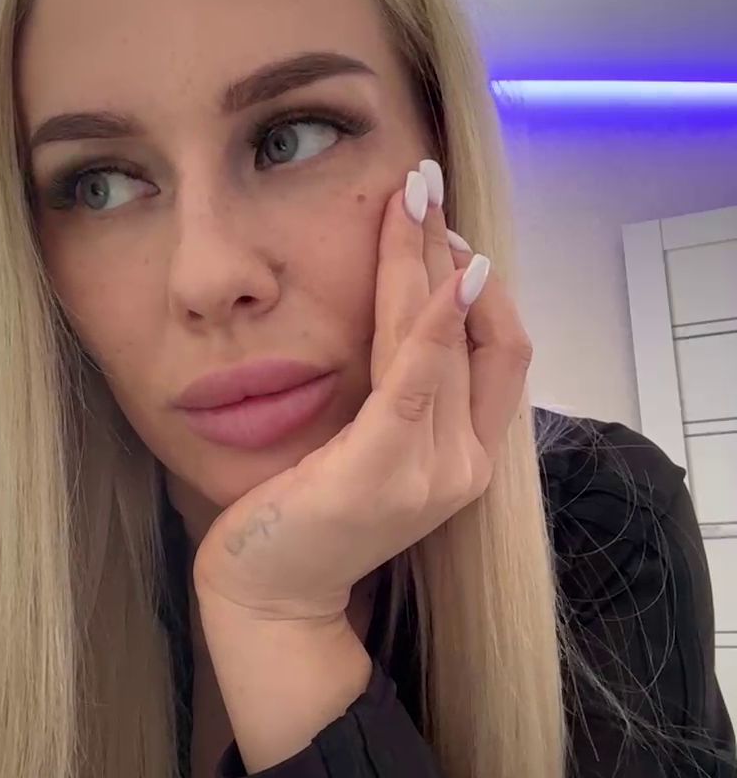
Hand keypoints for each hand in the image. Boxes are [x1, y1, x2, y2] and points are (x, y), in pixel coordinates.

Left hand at [193, 163, 533, 623]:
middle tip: (426, 182)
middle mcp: (464, 466)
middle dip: (450, 248)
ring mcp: (429, 473)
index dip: (488, 286)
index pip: (503, 353)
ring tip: (415, 197)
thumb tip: (408, 322)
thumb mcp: (370, 452)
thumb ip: (402, 401)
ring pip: (442, 340)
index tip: (451, 230)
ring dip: (428, 259)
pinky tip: (442, 269)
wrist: (273, 595)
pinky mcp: (380, 471)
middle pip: (477, 333)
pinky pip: (416, 380)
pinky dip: (436, 320)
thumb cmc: (311, 519)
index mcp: (466, 458)